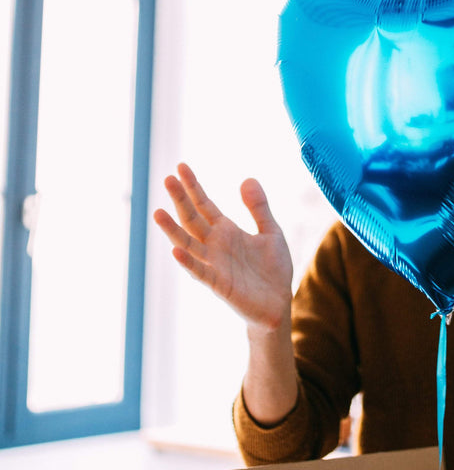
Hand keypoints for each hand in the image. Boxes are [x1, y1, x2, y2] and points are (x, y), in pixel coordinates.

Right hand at [153, 163, 293, 331]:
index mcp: (227, 232)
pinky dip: (188, 262)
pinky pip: (200, 272)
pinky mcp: (219, 284)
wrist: (279, 303)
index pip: (204, 205)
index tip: (180, 167)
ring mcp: (215, 264)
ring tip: (157, 212)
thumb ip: (259, 208)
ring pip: (188, 244)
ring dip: (173, 230)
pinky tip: (175, 250)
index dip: (193, 187)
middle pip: (192, 219)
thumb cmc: (273, 270)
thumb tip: (247, 178)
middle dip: (180, 200)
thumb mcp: (271, 232)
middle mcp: (216, 246)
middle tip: (167, 178)